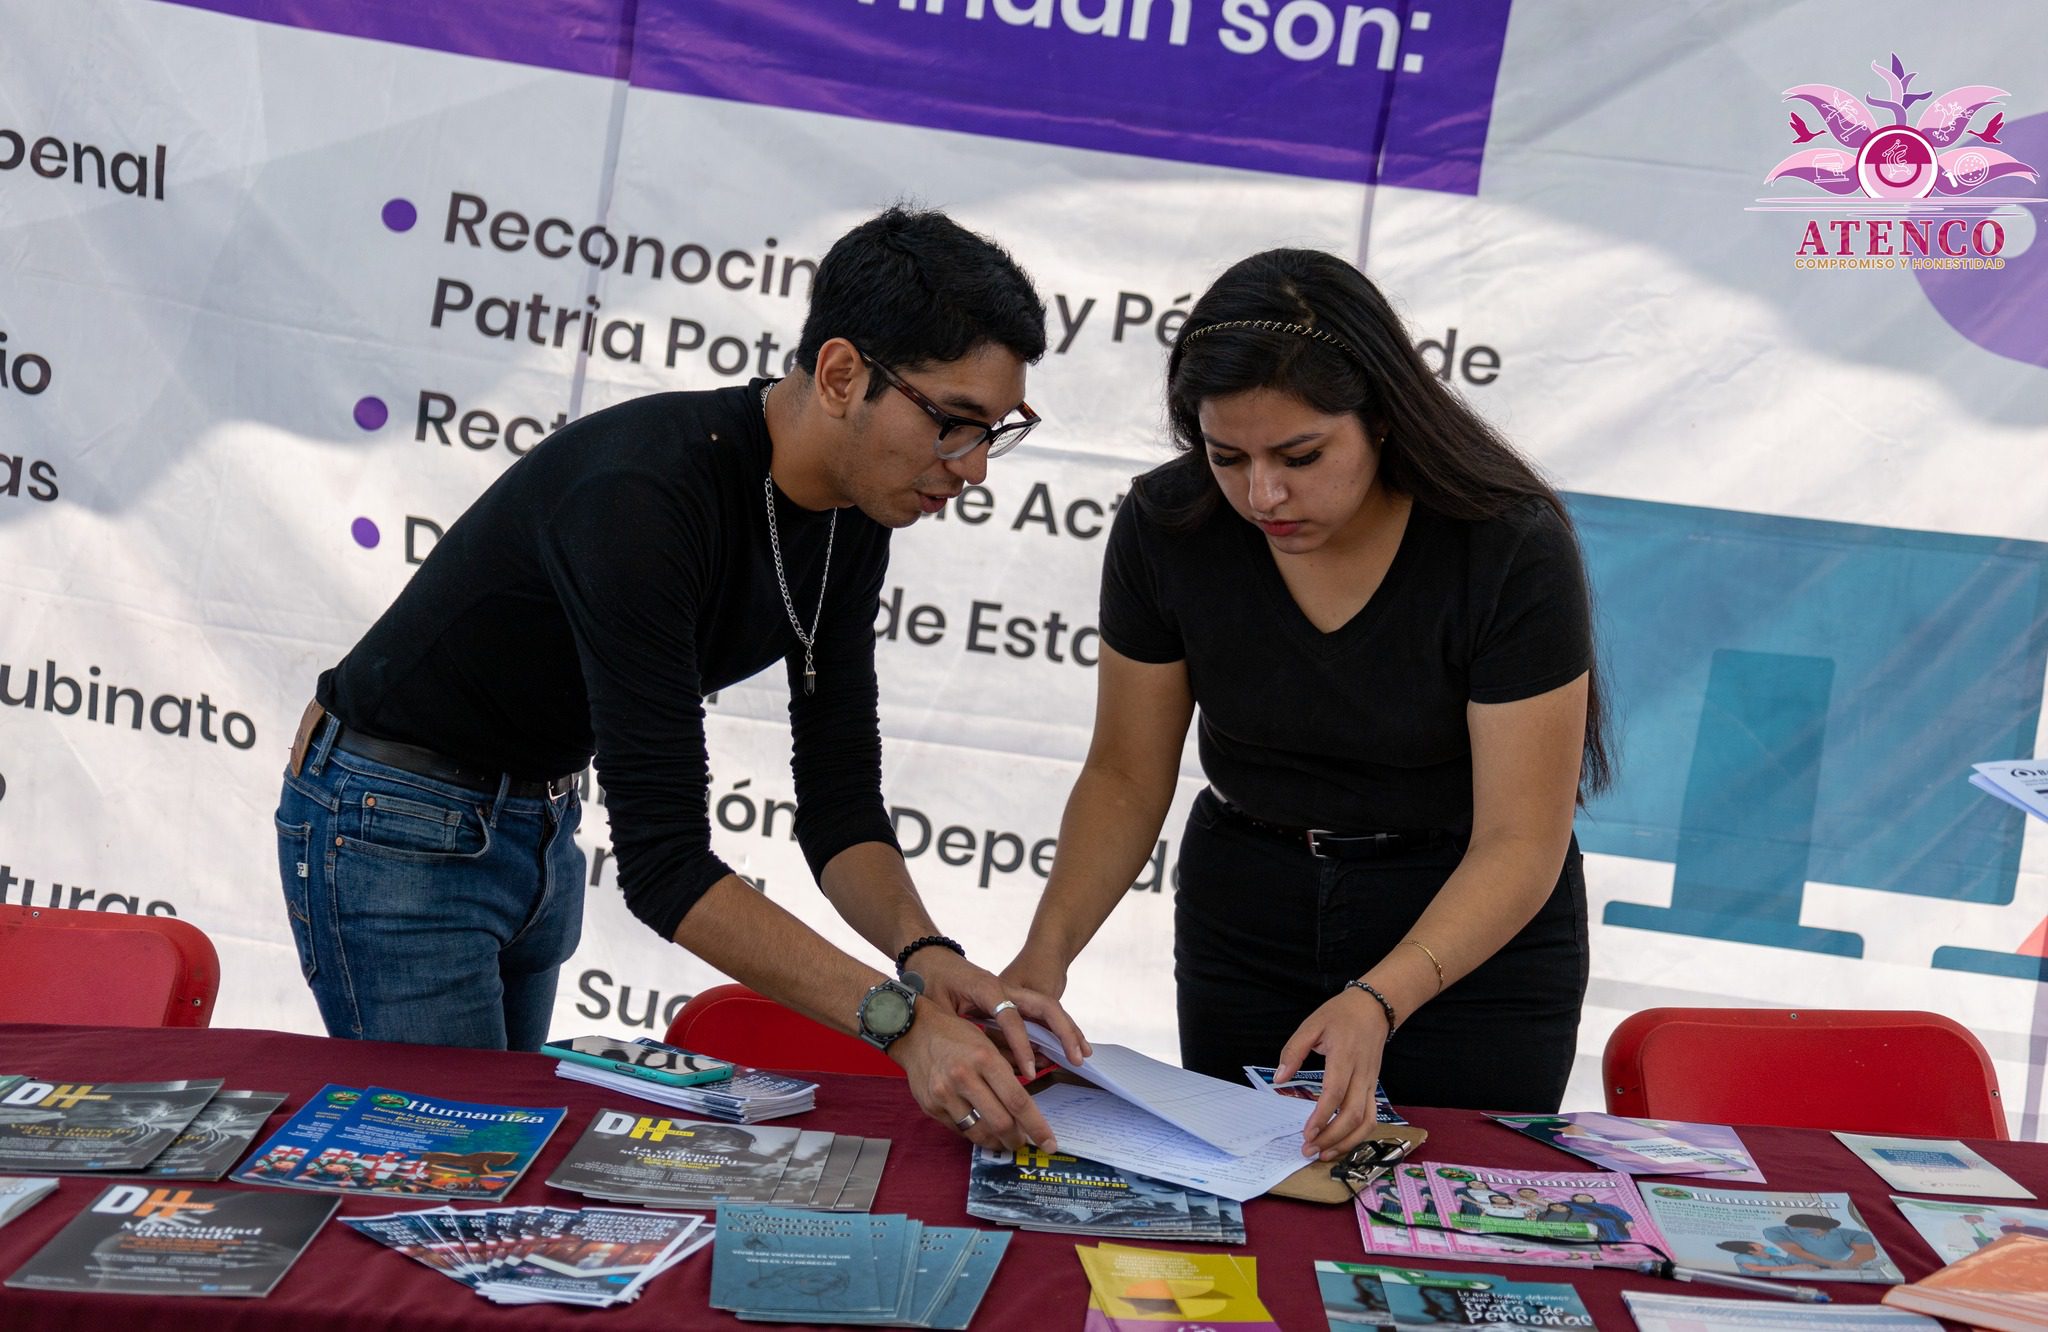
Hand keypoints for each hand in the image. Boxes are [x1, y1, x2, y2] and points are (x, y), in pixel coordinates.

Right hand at [889, 1004, 1061, 1153]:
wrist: (914, 1032)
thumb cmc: (957, 1035)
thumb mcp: (988, 1043)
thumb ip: (1009, 1073)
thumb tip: (1031, 1107)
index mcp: (985, 1058)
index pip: (1018, 1101)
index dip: (1037, 1127)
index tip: (1049, 1143)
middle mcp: (964, 1077)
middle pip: (1001, 1123)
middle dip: (1018, 1139)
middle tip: (1025, 1142)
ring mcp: (944, 1094)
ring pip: (979, 1132)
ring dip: (997, 1142)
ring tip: (1004, 1140)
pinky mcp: (931, 1106)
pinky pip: (960, 1130)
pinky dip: (975, 1133)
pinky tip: (982, 1128)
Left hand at [914, 948, 1090, 1072]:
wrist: (932, 958)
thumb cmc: (932, 981)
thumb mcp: (937, 1007)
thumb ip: (957, 1031)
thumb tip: (980, 1064)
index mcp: (987, 988)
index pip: (1011, 1017)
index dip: (1021, 1045)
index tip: (1030, 1070)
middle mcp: (1006, 987)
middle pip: (1045, 1005)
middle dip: (1064, 1031)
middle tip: (1077, 1058)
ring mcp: (1013, 991)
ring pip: (1049, 1008)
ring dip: (1068, 1030)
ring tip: (1083, 1055)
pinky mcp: (1013, 999)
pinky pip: (1040, 1014)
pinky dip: (1057, 1030)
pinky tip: (1067, 1049)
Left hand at [1274, 987, 1390, 1160]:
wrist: (1374, 1008)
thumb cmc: (1340, 1015)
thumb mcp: (1311, 1025)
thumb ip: (1294, 1051)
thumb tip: (1280, 1078)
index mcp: (1345, 1057)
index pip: (1336, 1093)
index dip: (1322, 1116)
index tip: (1307, 1133)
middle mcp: (1362, 1074)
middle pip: (1353, 1114)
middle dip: (1332, 1137)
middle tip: (1309, 1150)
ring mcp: (1372, 1083)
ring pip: (1367, 1121)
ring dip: (1347, 1142)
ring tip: (1324, 1154)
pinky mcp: (1374, 1088)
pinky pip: (1371, 1118)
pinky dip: (1358, 1136)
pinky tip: (1340, 1143)